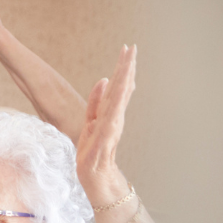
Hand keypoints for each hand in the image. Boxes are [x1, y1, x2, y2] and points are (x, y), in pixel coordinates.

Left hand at [77, 45, 136, 208]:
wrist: (96, 175)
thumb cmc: (92, 150)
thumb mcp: (90, 121)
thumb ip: (96, 102)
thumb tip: (102, 80)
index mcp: (110, 111)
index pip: (118, 85)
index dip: (123, 67)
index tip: (127, 49)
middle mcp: (115, 115)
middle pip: (122, 86)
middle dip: (126, 66)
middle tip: (131, 47)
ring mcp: (113, 123)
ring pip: (120, 96)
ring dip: (124, 77)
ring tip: (128, 60)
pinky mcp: (107, 134)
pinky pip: (112, 112)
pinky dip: (114, 98)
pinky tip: (117, 85)